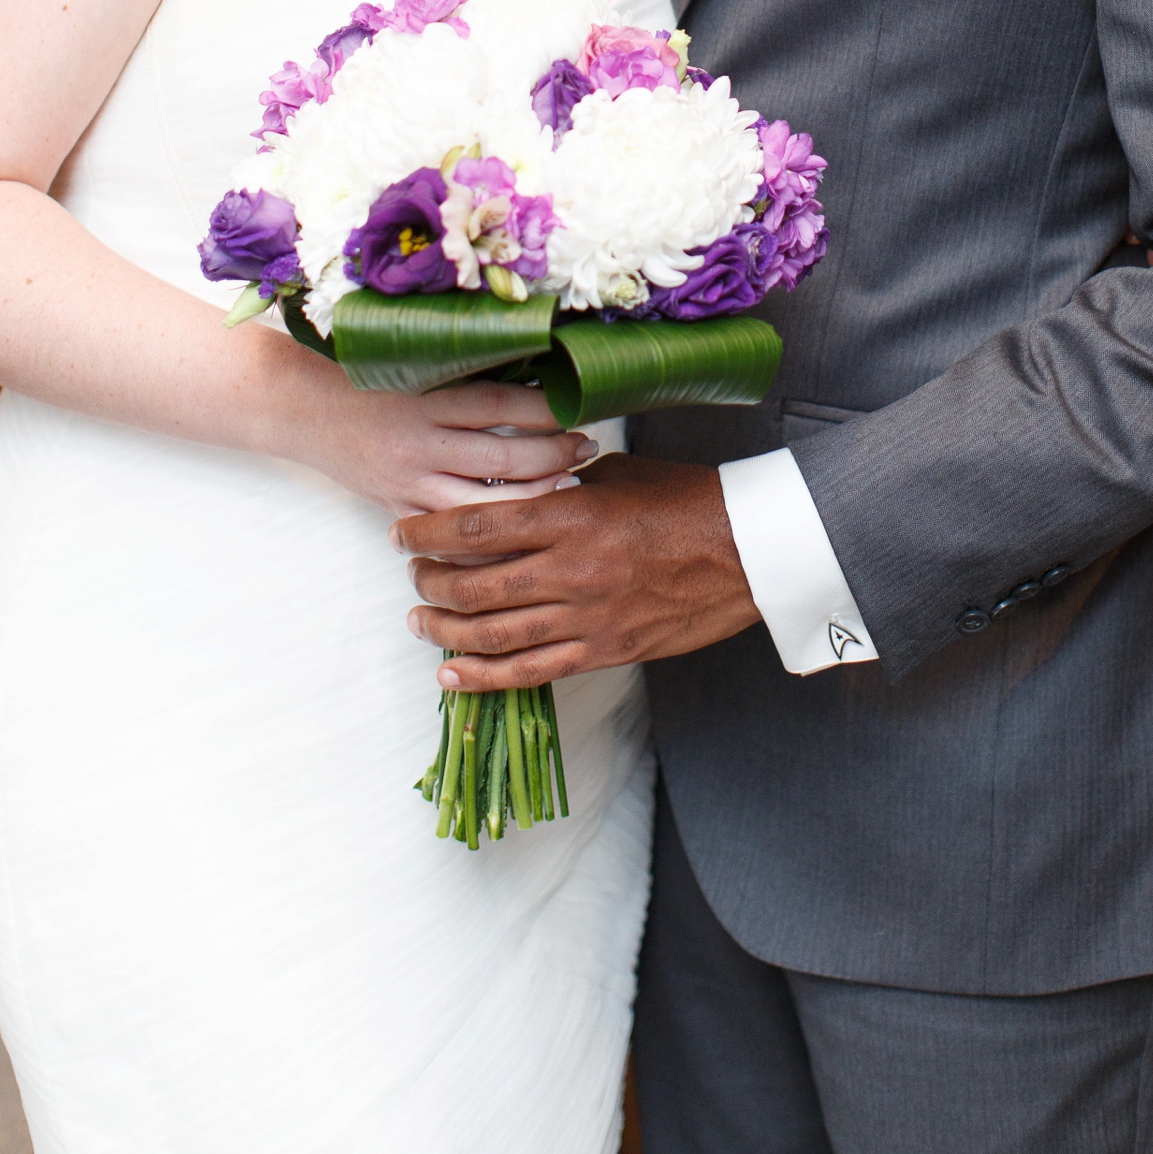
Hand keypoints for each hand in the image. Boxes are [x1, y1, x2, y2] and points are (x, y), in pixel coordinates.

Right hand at [270, 364, 595, 515]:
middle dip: (555, 457)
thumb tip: (546, 369)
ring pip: (482, 505)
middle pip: (503, 459)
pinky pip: (451, 534)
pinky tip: (525, 530)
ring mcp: (406, 482)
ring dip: (533, 499)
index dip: (547, 409)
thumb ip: (468, 373)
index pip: (499, 405)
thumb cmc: (366, 378)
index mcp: (424, 398)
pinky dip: (489, 536)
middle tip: (588, 447)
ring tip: (569, 486)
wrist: (300, 409)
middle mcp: (417, 443)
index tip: (583, 406)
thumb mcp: (416, 365)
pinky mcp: (397, 509)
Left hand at [394, 452, 760, 689]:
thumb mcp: (622, 475)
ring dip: (444, 630)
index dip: (428, 532)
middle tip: (412, 576)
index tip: (403, 533)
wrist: (750, 550)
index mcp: (573, 518)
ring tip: (421, 622)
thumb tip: (532, 490)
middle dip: (428, 583)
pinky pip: (530, 671)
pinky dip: (482, 677)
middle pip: (472, 585)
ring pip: (491, 635)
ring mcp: (586, 617)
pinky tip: (451, 674)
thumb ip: (568, 487)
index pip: (477, 526)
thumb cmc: (690, 501)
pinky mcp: (603, 649)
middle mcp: (570, 570)